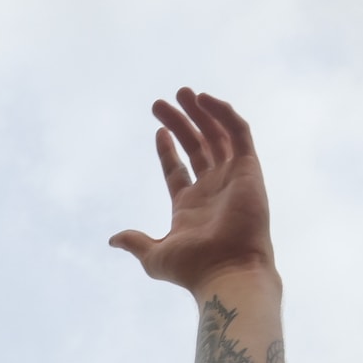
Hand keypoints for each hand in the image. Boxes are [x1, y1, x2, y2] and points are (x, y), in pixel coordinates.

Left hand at [110, 89, 273, 292]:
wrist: (227, 270)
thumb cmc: (194, 268)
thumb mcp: (154, 256)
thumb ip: (136, 242)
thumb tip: (113, 239)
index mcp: (190, 206)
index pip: (178, 169)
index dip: (168, 148)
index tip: (158, 129)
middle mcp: (212, 189)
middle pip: (196, 146)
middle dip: (180, 123)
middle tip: (161, 102)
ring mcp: (232, 178)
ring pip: (216, 135)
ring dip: (200, 112)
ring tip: (182, 92)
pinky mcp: (249, 169)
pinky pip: (238, 133)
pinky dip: (223, 114)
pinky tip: (204, 100)